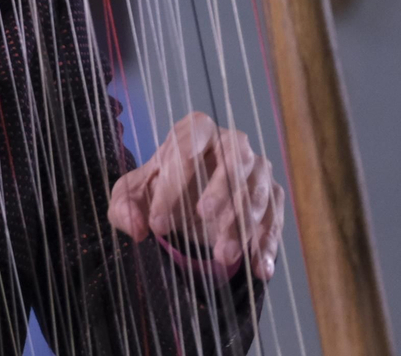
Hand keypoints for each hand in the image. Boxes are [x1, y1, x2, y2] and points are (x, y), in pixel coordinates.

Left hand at [107, 112, 284, 279]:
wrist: (189, 204)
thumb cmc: (160, 189)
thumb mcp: (133, 196)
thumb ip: (124, 208)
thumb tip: (138, 228)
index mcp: (194, 132)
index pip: (186, 147)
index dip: (172, 184)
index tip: (157, 223)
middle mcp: (231, 143)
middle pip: (235, 160)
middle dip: (220, 190)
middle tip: (202, 217)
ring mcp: (256, 168)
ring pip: (257, 191)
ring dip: (242, 224)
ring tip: (223, 256)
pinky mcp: (272, 195)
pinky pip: (275, 217)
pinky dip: (268, 244)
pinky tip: (259, 269)